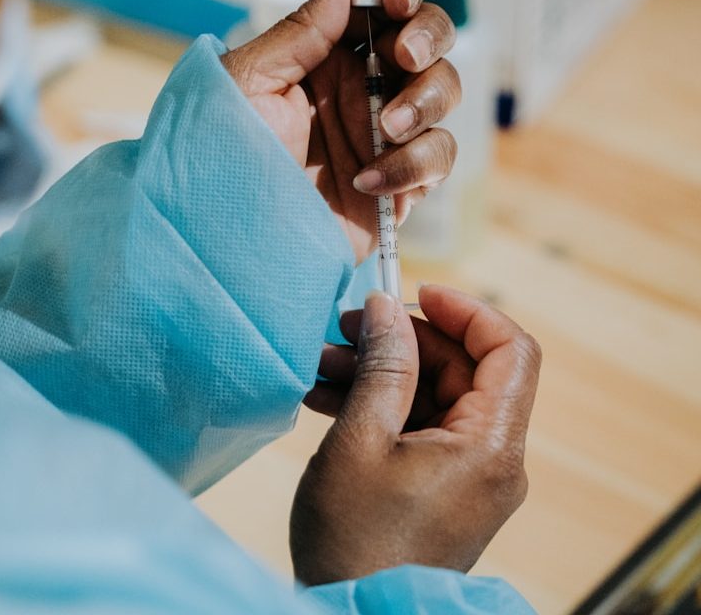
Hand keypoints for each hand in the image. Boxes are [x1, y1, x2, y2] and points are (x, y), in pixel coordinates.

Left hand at [221, 0, 459, 262]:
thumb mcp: (250, 83)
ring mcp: (385, 139)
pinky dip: (413, 168)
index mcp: (328, 58)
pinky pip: (438, 161)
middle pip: (430, 45)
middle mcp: (363, 92)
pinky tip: (368, 184)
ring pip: (445, 99)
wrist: (231, 238)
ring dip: (425, 106)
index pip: (384, 10)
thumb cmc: (222, 157)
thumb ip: (302, 29)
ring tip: (385, 130)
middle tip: (404, 56)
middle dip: (429, 40)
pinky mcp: (400, 184)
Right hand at [290, 285, 540, 584]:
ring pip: (435, 394)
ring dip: (383, 372)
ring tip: (325, 364)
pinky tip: (331, 397)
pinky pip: (422, 424)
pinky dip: (383, 405)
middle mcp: (493, 456)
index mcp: (490, 444)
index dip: (467, 310)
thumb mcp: (361, 440)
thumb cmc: (356, 541)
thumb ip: (383, 365)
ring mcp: (470, 472)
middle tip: (348, 328)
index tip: (417, 292)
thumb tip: (387, 307)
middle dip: (404, 340)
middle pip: (463, 368)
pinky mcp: (444, 483)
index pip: (509, 349)